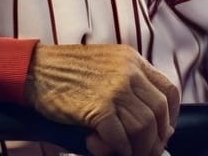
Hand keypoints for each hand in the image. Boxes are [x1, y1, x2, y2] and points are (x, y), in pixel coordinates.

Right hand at [25, 43, 179, 155]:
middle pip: (160, 112)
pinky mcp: (99, 108)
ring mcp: (115, 89)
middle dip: (157, 138)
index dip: (172, 116)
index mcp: (131, 59)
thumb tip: (150, 118)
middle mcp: (128, 72)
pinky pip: (121, 138)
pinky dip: (119, 151)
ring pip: (144, 128)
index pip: (168, 90)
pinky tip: (109, 149)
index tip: (165, 130)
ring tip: (126, 153)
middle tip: (146, 150)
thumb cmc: (66, 69)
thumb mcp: (105, 62)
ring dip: (138, 148)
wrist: (35, 69)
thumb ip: (128, 81)